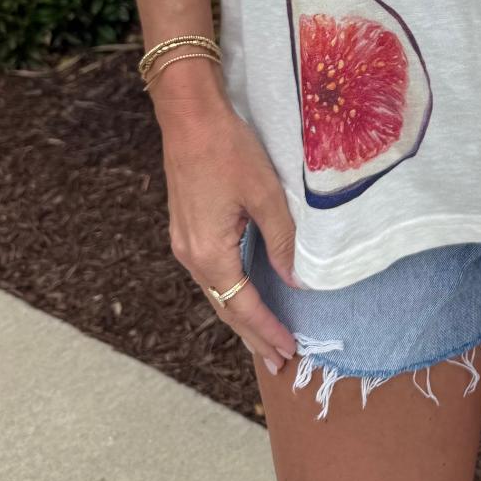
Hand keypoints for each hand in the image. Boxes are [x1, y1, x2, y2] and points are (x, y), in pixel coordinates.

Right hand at [160, 96, 300, 373]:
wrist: (189, 118)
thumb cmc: (228, 150)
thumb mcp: (265, 195)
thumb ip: (282, 240)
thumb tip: (295, 279)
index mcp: (210, 253)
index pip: (243, 306)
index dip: (267, 330)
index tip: (290, 350)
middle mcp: (191, 256)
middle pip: (225, 308)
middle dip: (253, 336)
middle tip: (279, 362)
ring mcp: (184, 243)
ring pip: (216, 292)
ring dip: (241, 317)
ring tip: (264, 339)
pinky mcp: (186, 228)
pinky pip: (211, 273)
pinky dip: (230, 292)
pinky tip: (244, 295)